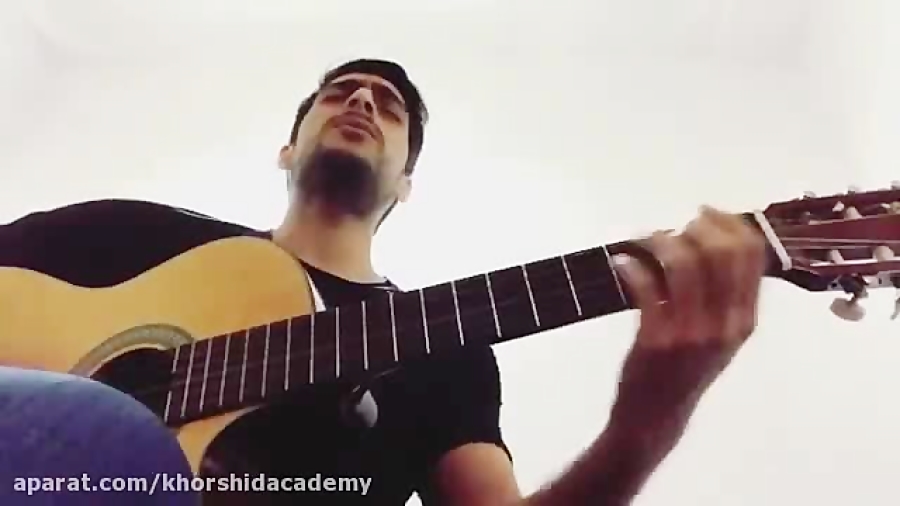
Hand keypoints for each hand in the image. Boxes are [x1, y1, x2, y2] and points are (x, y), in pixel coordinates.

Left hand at [609, 206, 766, 433]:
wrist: (657, 415)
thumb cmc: (686, 370)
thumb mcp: (719, 336)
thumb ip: (723, 295)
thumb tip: (708, 240)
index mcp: (745, 319)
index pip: (752, 255)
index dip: (730, 224)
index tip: (707, 214)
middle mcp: (725, 324)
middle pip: (724, 252)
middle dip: (697, 228)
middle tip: (675, 228)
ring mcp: (691, 332)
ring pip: (686, 264)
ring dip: (661, 242)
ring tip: (645, 241)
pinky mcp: (657, 339)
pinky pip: (647, 288)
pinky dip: (631, 267)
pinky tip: (622, 263)